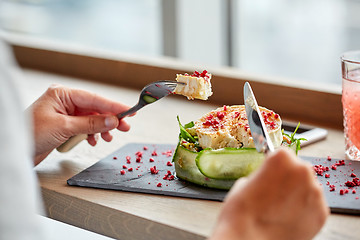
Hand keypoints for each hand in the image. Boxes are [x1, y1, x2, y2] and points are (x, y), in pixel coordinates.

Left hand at [27, 85, 130, 164]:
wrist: (14, 151)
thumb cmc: (30, 134)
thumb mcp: (64, 127)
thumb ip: (91, 124)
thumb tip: (112, 121)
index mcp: (62, 94)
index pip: (94, 99)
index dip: (113, 106)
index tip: (129, 111)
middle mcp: (64, 101)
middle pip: (94, 108)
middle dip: (110, 119)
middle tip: (125, 126)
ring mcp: (65, 113)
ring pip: (91, 119)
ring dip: (101, 129)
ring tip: (109, 138)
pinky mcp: (64, 125)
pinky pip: (84, 127)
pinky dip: (91, 134)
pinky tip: (93, 141)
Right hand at [210, 148, 328, 239]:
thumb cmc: (242, 212)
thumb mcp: (244, 182)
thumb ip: (262, 176)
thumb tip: (268, 180)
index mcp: (282, 158)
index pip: (282, 154)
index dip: (274, 165)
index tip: (270, 172)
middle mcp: (303, 171)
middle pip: (298, 169)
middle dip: (288, 179)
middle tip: (273, 192)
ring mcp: (315, 193)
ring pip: (308, 187)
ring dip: (297, 194)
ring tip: (280, 208)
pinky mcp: (322, 213)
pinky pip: (314, 205)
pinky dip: (304, 209)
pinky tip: (288, 217)